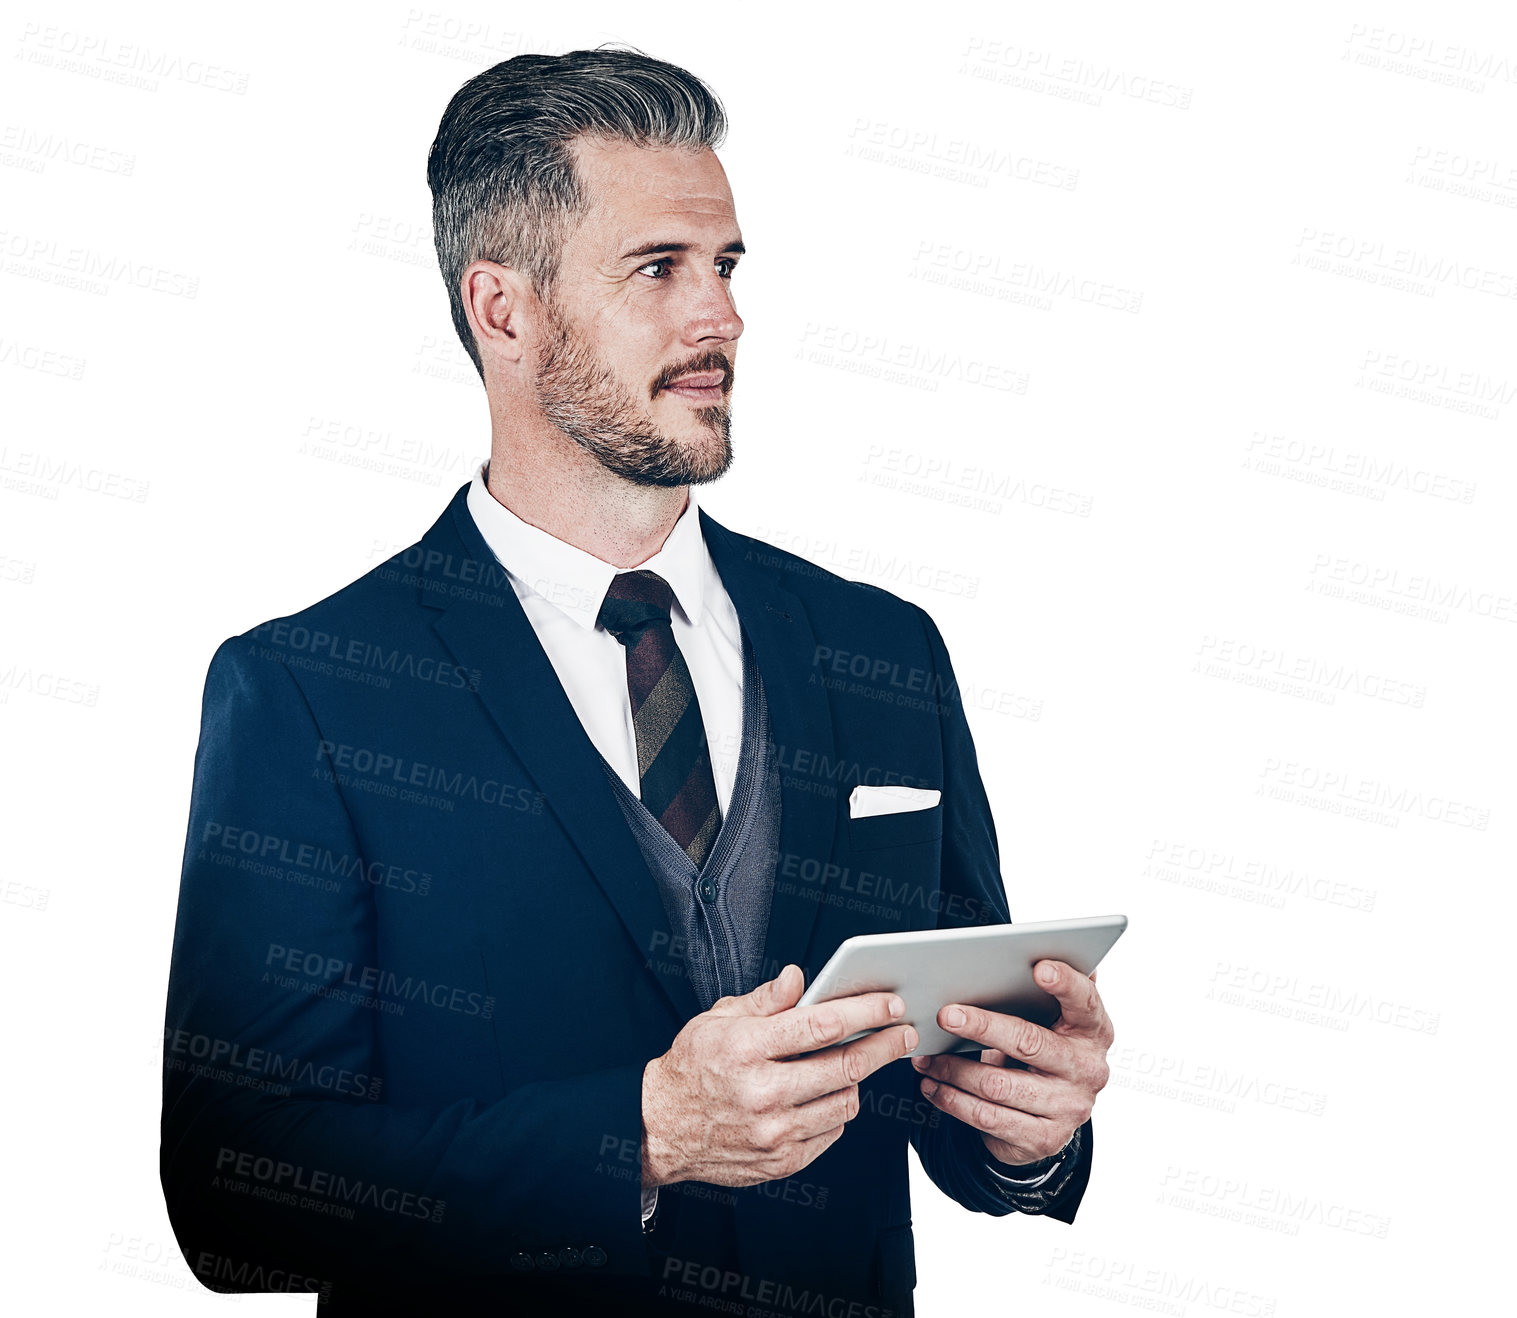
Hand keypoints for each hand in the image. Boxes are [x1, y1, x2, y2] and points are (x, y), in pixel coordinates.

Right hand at [641, 964, 917, 1188]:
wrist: (660, 1129)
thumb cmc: (690, 1068)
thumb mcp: (717, 1020)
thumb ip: (764, 1000)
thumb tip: (799, 978)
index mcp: (746, 1048)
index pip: (821, 1025)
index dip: (864, 1011)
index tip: (891, 1003)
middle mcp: (762, 1092)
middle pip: (845, 1066)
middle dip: (883, 1045)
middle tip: (903, 1033)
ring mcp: (774, 1132)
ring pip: (845, 1101)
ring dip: (858, 1079)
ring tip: (855, 1062)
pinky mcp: (781, 1161)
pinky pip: (832, 1131)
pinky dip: (837, 1109)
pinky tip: (826, 1094)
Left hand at [910, 959, 1112, 1166]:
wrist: (1051, 1116)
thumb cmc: (1042, 1050)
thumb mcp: (1050, 1024)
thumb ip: (1038, 995)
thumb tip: (1001, 957)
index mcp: (1093, 1031)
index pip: (1086, 1001)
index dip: (1065, 983)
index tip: (1038, 968)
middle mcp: (1087, 1069)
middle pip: (1029, 1042)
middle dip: (983, 1026)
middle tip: (945, 1015)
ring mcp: (1068, 1107)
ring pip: (998, 1085)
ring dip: (953, 1069)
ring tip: (925, 1057)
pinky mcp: (1044, 1138)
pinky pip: (988, 1117)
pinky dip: (952, 1100)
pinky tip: (932, 1085)